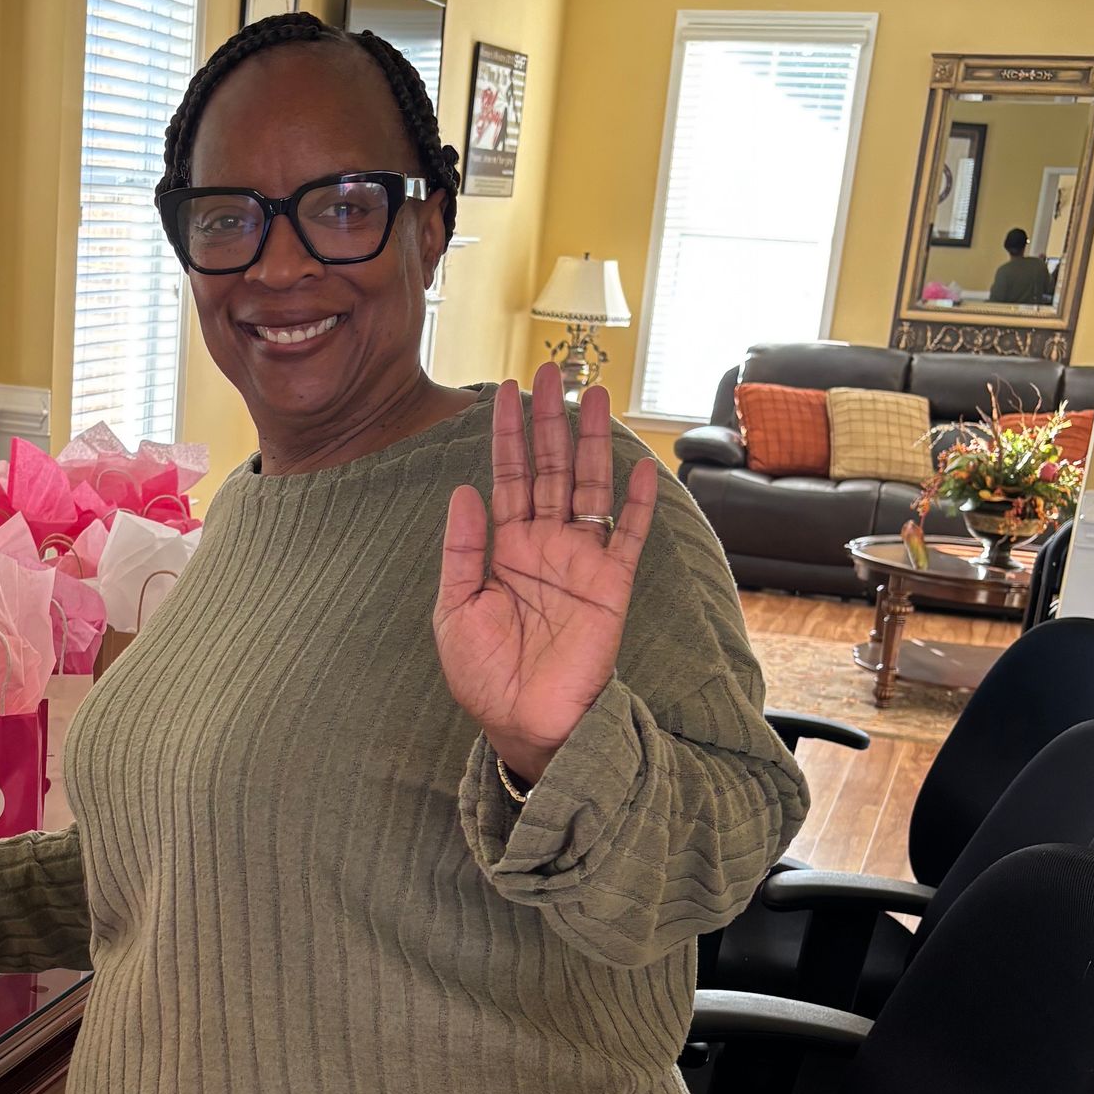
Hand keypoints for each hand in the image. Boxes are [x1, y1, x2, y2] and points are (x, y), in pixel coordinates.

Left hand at [434, 364, 656, 784]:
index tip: (503, 390)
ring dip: (592, 442)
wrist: (523, 722)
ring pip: (589, 487)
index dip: (505, 433)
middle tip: (552, 371)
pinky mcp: (611, 585)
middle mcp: (545, 545)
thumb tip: (463, 490)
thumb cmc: (484, 675)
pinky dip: (635, 502)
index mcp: (505, 548)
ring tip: (593, 396)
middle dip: (550, 420)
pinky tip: (638, 466)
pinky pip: (627, 536)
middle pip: (551, 467)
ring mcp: (580, 561)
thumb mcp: (455, 609)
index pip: (506, 475)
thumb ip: (462, 549)